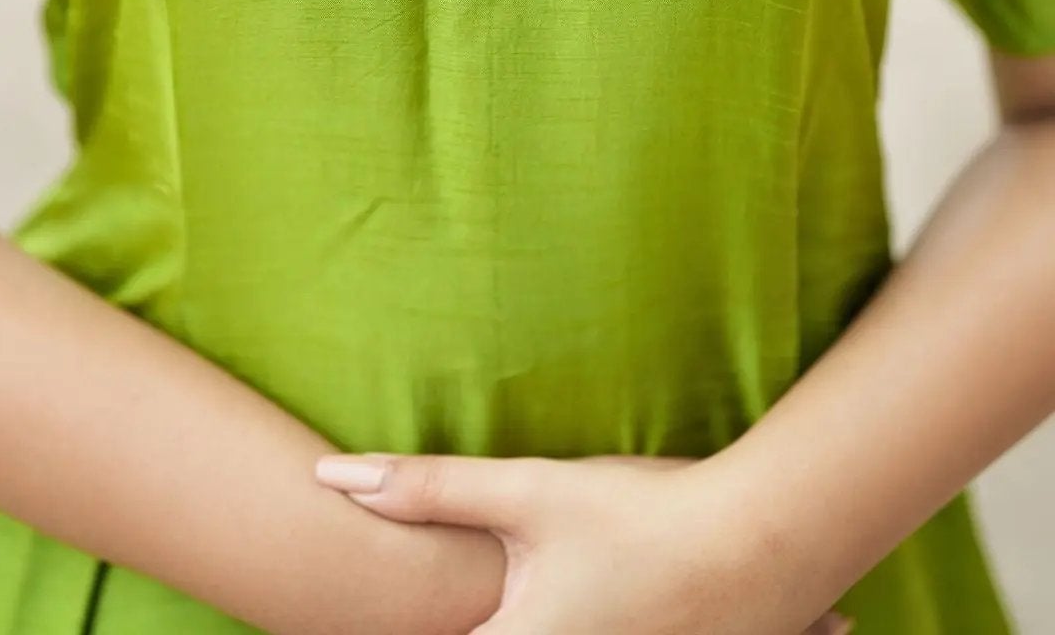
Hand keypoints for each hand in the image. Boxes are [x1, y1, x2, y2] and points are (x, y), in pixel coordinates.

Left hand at [315, 449, 854, 634]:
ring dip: (527, 618)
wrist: (762, 539)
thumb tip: (333, 476)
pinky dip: (594, 631)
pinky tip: (605, 599)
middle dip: (464, 614)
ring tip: (554, 584)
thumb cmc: (641, 513)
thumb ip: (431, 488)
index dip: (394, 622)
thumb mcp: (531, 491)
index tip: (358, 610)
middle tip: (499, 580)